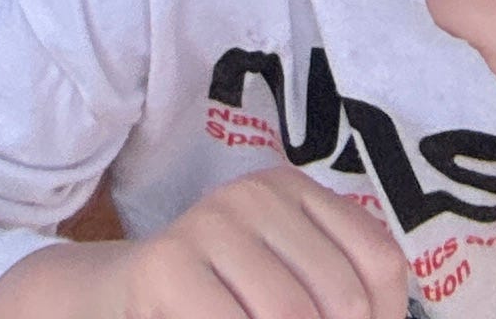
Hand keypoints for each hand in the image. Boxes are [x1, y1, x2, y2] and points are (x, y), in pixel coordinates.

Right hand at [0, 169, 406, 317]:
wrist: (115, 299)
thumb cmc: (214, 302)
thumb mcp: (278, 284)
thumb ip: (329, 295)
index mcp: (295, 191)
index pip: (380, 263)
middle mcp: (257, 192)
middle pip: (344, 299)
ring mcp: (211, 223)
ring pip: (294, 317)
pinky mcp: (169, 266)